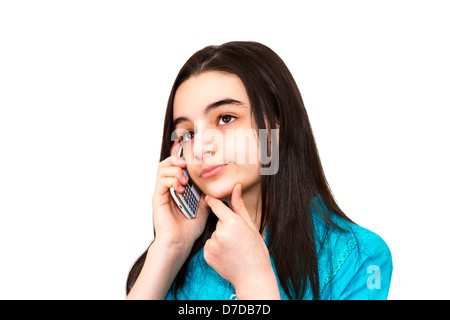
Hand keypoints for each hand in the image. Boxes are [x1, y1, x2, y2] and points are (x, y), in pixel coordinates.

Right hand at [151, 140, 208, 249]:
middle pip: (167, 162)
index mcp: (178, 187)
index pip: (176, 165)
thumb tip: (215, 183)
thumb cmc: (190, 228)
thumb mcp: (204, 207)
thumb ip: (206, 193)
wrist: (180, 243)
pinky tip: (180, 188)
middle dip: (177, 159)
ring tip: (184, 180)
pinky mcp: (158, 199)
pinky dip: (171, 180)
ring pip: (162, 169)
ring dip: (175, 170)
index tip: (188, 149)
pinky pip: (161, 181)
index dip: (180, 155)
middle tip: (186, 163)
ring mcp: (162, 192)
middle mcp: (168, 187)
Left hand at [203, 183, 279, 298]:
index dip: (213, 201)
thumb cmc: (256, 251)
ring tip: (233, 249)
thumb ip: (239, 206)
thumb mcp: (251, 226)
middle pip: (218, 222)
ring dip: (221, 238)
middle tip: (238, 239)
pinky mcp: (207, 255)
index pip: (217, 206)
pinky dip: (216, 249)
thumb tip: (236, 187)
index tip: (209, 197)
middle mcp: (220, 232)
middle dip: (225, 227)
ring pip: (214, 234)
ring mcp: (212, 244)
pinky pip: (209, 245)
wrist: (252, 277)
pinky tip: (226, 255)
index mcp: (233, 222)